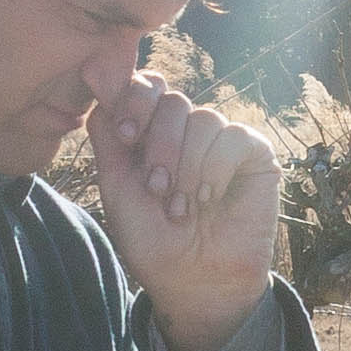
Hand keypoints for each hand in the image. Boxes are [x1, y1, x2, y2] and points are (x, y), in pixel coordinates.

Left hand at [88, 69, 282, 350]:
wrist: (192, 280)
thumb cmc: (153, 239)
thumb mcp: (116, 184)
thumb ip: (107, 132)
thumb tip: (95, 70)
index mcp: (153, 130)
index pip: (148, 85)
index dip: (136, 101)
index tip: (128, 137)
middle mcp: (188, 129)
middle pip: (173, 101)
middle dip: (161, 148)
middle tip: (158, 190)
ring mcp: (222, 139)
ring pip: (203, 119)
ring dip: (187, 168)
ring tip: (184, 208)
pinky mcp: (254, 154)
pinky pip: (234, 137)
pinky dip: (215, 171)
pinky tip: (210, 199)